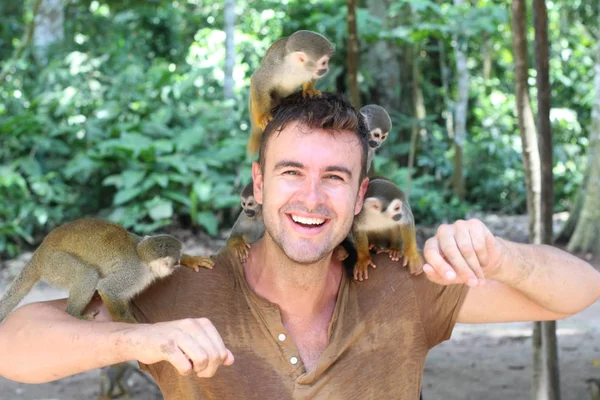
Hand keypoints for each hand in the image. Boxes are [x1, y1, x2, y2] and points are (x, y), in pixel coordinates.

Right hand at [119, 318, 233, 377]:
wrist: (140, 338)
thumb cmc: (171, 341)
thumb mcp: (195, 341)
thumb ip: (213, 349)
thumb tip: (231, 360)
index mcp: (201, 323)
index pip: (221, 349)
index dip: (217, 363)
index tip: (206, 365)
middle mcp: (191, 325)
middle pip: (214, 356)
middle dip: (209, 369)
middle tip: (199, 371)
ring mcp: (178, 334)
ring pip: (202, 359)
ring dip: (197, 370)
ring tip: (190, 368)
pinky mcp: (165, 345)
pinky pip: (185, 365)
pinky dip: (184, 371)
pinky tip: (179, 366)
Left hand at [422, 219, 504, 286]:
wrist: (484, 260)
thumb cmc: (461, 270)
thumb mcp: (448, 277)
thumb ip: (435, 274)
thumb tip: (426, 268)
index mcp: (432, 243)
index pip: (431, 252)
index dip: (440, 265)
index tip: (451, 278)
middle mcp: (442, 231)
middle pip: (450, 250)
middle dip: (463, 269)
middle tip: (472, 283)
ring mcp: (458, 225)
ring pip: (466, 249)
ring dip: (475, 267)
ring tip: (479, 279)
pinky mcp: (474, 224)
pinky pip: (478, 244)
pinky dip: (483, 257)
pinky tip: (483, 262)